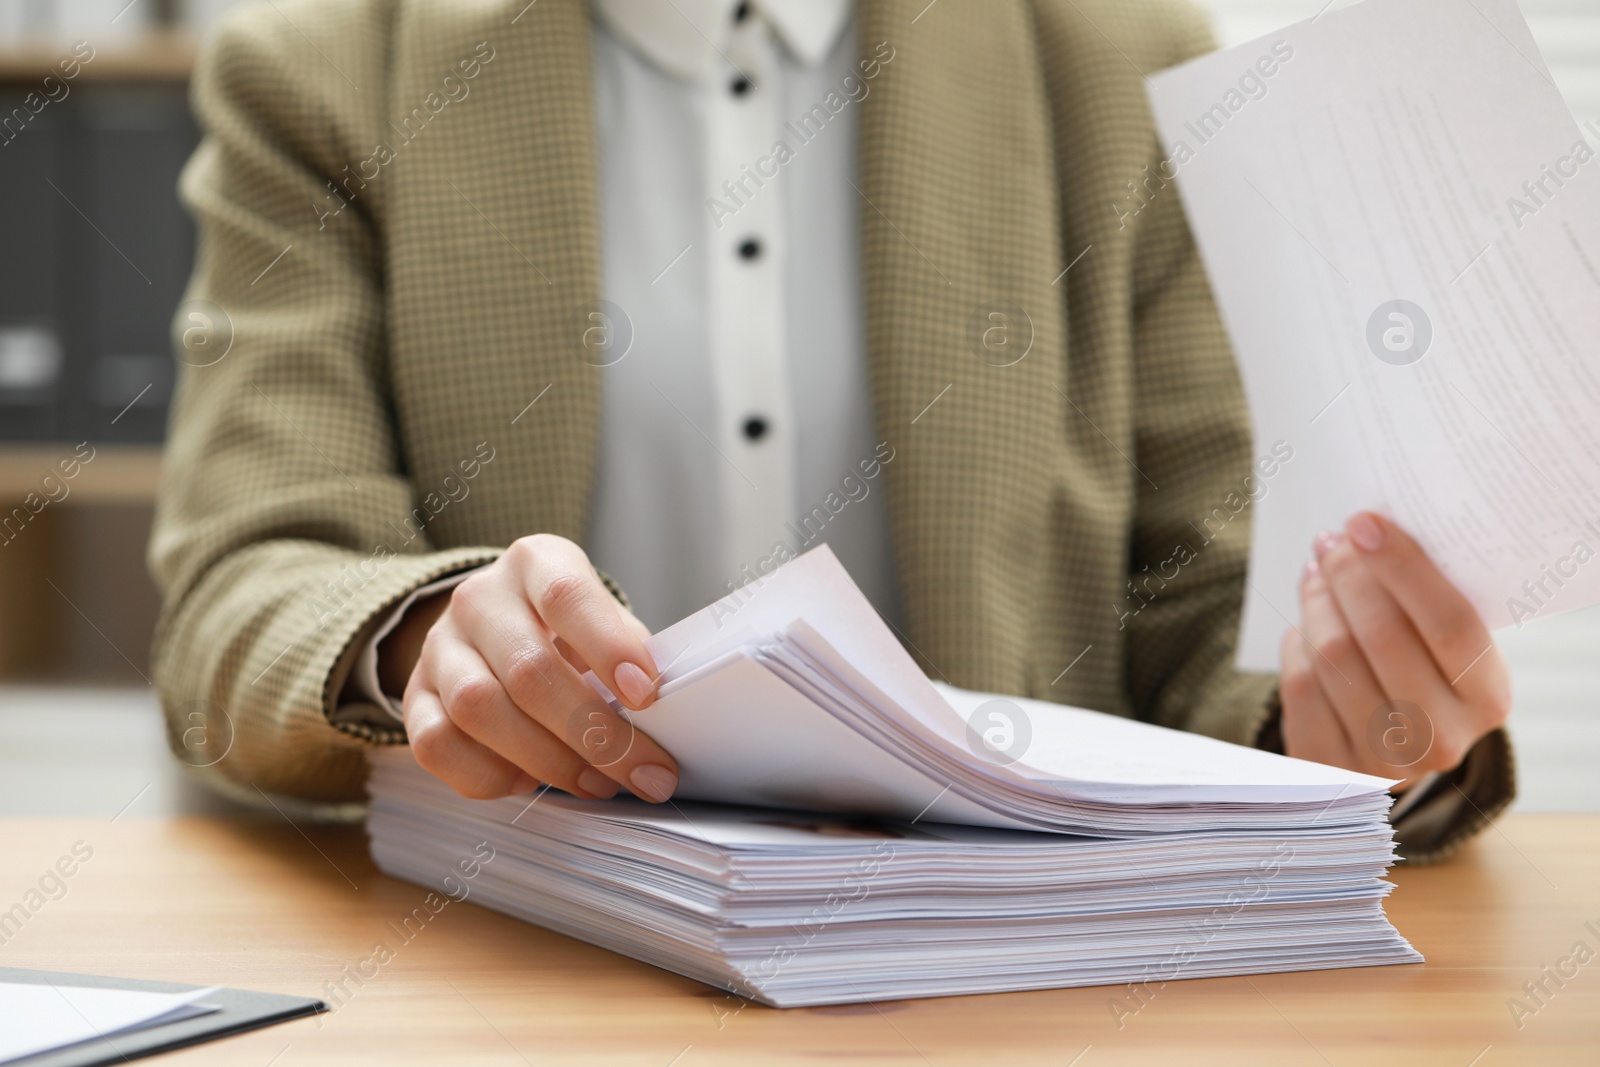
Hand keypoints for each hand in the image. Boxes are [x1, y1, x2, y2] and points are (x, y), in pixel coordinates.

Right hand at [389, 534, 679, 802]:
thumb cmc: (568, 629)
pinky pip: (438, 746)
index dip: (608, 647)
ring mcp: (439, 647)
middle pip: (528, 670)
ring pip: (479, 710)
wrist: (495, 627)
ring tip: (597, 783)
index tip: (647, 695)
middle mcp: (478, 599)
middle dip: (594, 733)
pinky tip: (530, 782)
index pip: (566, 597)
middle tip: (644, 772)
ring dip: (548, 760)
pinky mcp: (415, 697)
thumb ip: (629, 654)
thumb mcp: (604, 620)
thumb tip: (662, 715)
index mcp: (535, 563)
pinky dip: (489, 775)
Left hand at [1278, 512, 1510, 787]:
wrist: (1389, 750)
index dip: (1404, 567)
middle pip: (1382, 636)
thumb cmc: (1420, 673)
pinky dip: (1296, 646)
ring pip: (1333, 657)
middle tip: (1331, 541)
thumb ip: (1423, 599)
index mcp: (1487, 697)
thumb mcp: (1443, 645)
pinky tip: (1302, 629)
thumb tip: (1368, 530)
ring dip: (1317, 604)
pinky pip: (1300, 687)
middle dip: (1348, 576)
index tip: (1365, 523)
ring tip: (1315, 576)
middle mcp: (1443, 738)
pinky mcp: (1331, 768)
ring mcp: (1385, 762)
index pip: (1450, 623)